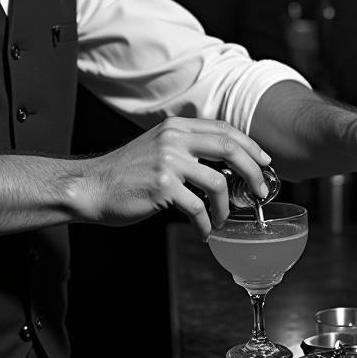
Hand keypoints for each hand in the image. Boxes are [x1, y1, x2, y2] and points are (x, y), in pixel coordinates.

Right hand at [80, 118, 272, 238]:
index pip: (224, 129)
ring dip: (226, 207)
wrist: (92, 187)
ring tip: (220, 220)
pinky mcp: (162, 187)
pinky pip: (198, 208)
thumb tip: (226, 165)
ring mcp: (168, 162)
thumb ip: (187, 148)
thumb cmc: (127, 173)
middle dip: (252, 173)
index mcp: (176, 127)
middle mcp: (174, 139)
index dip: (250, 146)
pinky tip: (203, 231)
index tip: (264, 163)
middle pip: (229, 149)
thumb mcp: (158, 147)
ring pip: (218, 183)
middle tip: (258, 192)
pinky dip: (206, 224)